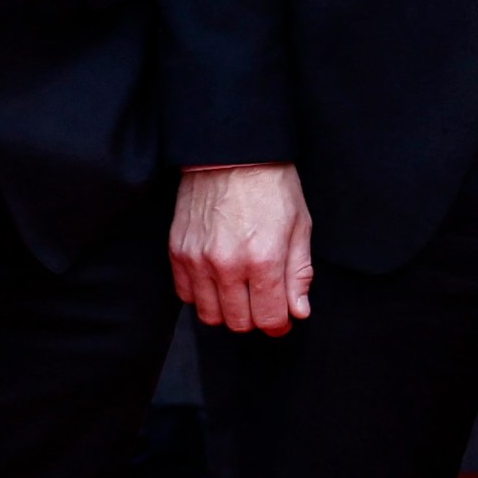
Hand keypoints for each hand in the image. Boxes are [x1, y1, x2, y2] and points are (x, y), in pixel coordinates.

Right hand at [174, 162, 314, 335]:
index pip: (268, 319)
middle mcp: (227, 265)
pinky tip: (217, 280)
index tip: (283, 317)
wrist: (230, 153)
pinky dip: (202, 295)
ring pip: (209, 315)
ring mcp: (197, 260)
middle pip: (238, 323)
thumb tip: (298, 311)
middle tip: (264, 302)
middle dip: (256, 318)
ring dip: (228, 311)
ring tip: (241, 292)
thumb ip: (299, 274)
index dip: (279, 324)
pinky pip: (185, 294)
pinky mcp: (177, 252)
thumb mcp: (299, 226)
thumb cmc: (271, 185)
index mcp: (263, 259)